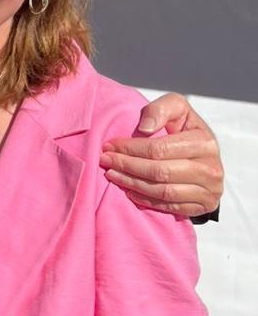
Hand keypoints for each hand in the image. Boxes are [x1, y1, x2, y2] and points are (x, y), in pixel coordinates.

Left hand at [100, 92, 223, 217]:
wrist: (205, 155)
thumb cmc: (184, 129)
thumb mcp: (177, 109)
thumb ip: (160, 109)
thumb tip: (145, 129)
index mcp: (205, 141)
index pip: (160, 149)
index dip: (131, 148)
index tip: (110, 146)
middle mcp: (211, 168)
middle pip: (160, 172)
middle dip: (127, 166)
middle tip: (105, 161)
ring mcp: (210, 189)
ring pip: (163, 191)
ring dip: (132, 184)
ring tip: (112, 175)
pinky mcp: (205, 205)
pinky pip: (171, 206)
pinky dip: (147, 200)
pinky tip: (129, 191)